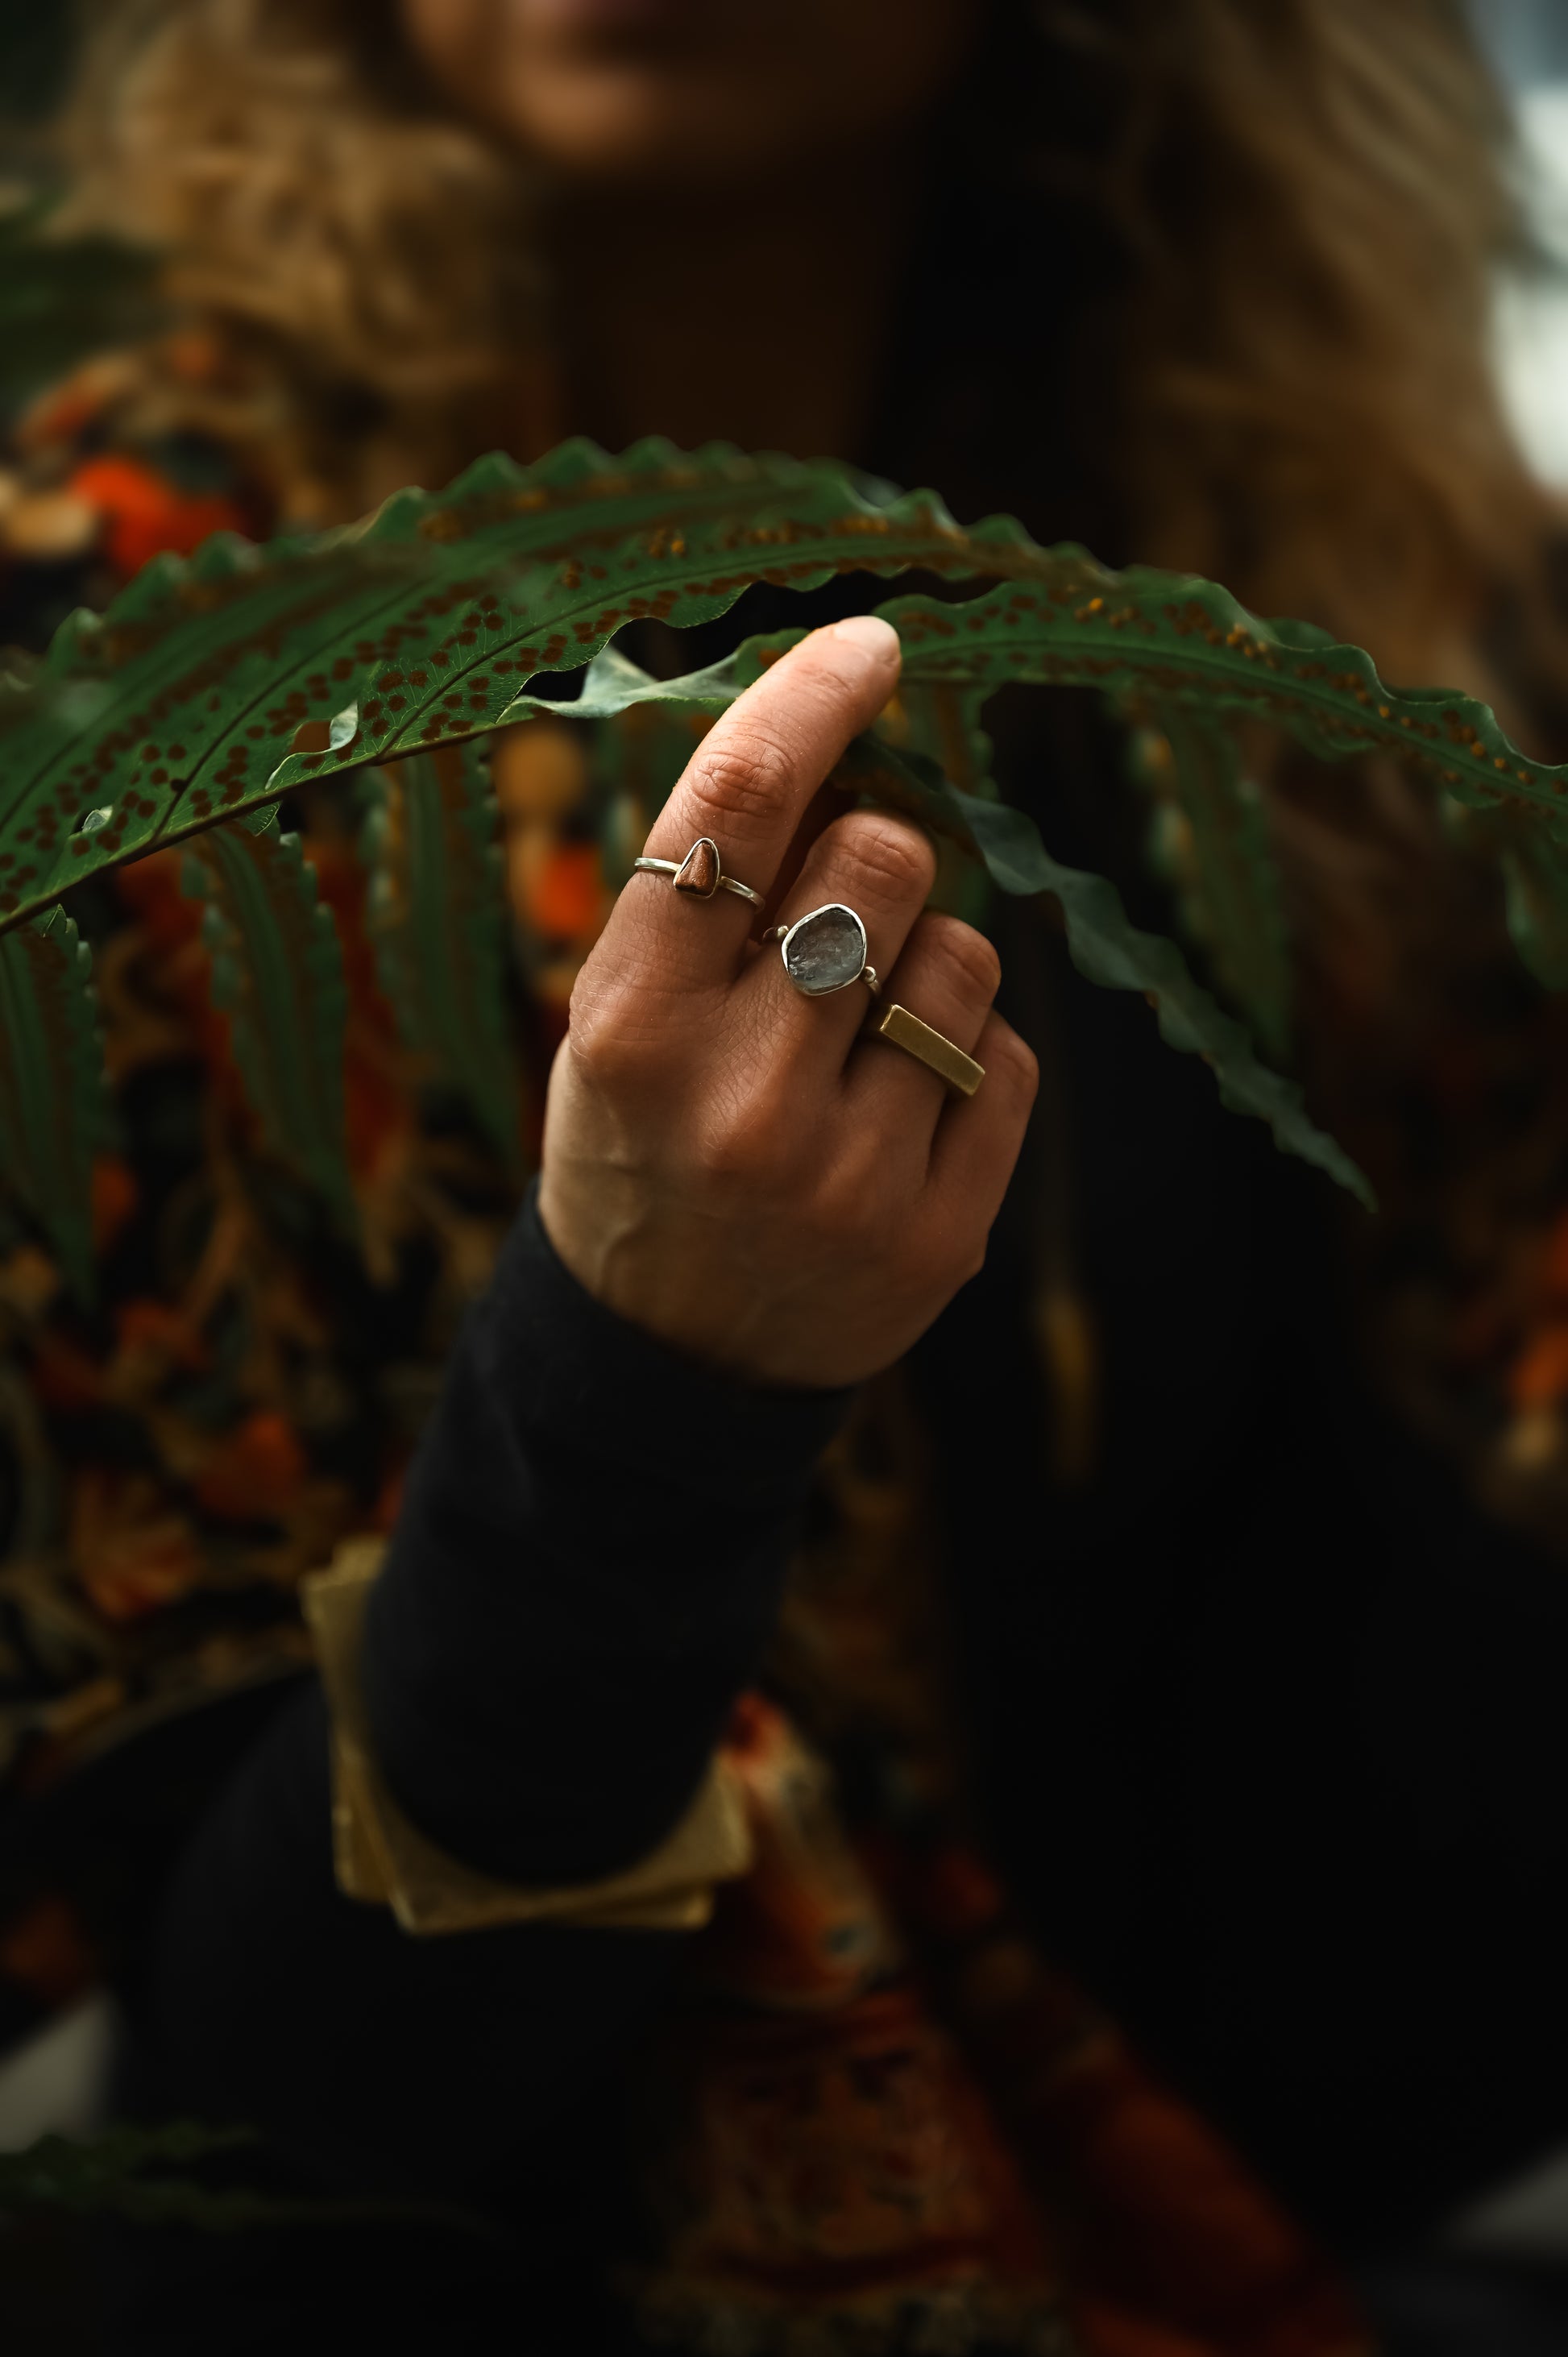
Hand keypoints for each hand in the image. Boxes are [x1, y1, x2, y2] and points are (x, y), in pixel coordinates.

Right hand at [538, 615, 1038, 1387]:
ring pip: (967, 952)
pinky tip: (897, 1112)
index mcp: (630, 1023)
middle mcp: (737, 1097)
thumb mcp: (616, 1021)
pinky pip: (1008, 1056)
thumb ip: (705, 896)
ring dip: (926, 962)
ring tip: (857, 1038)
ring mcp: (847, 1174)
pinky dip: (967, 1057)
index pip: (741, 800)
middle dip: (876, 857)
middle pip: (886, 855)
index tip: (875, 644)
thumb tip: (842, 733)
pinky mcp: (938, 1232)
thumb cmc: (641, 1146)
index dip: (816, 694)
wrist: (664, 1363)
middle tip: (836, 920)